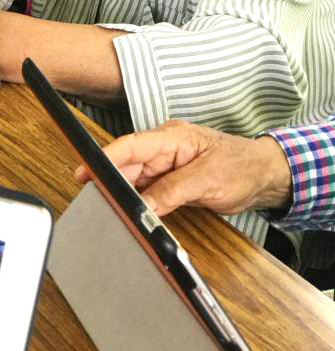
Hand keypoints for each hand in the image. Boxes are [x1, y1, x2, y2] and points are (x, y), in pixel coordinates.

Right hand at [76, 120, 292, 216]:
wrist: (265, 176)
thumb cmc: (241, 167)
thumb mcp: (207, 180)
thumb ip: (172, 191)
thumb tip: (143, 207)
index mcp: (171, 138)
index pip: (130, 146)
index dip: (105, 158)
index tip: (85, 172)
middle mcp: (164, 149)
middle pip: (127, 164)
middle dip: (109, 180)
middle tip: (91, 198)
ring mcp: (167, 166)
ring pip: (135, 180)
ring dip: (123, 194)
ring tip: (108, 209)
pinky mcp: (171, 182)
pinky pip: (147, 191)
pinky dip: (138, 202)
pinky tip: (132, 213)